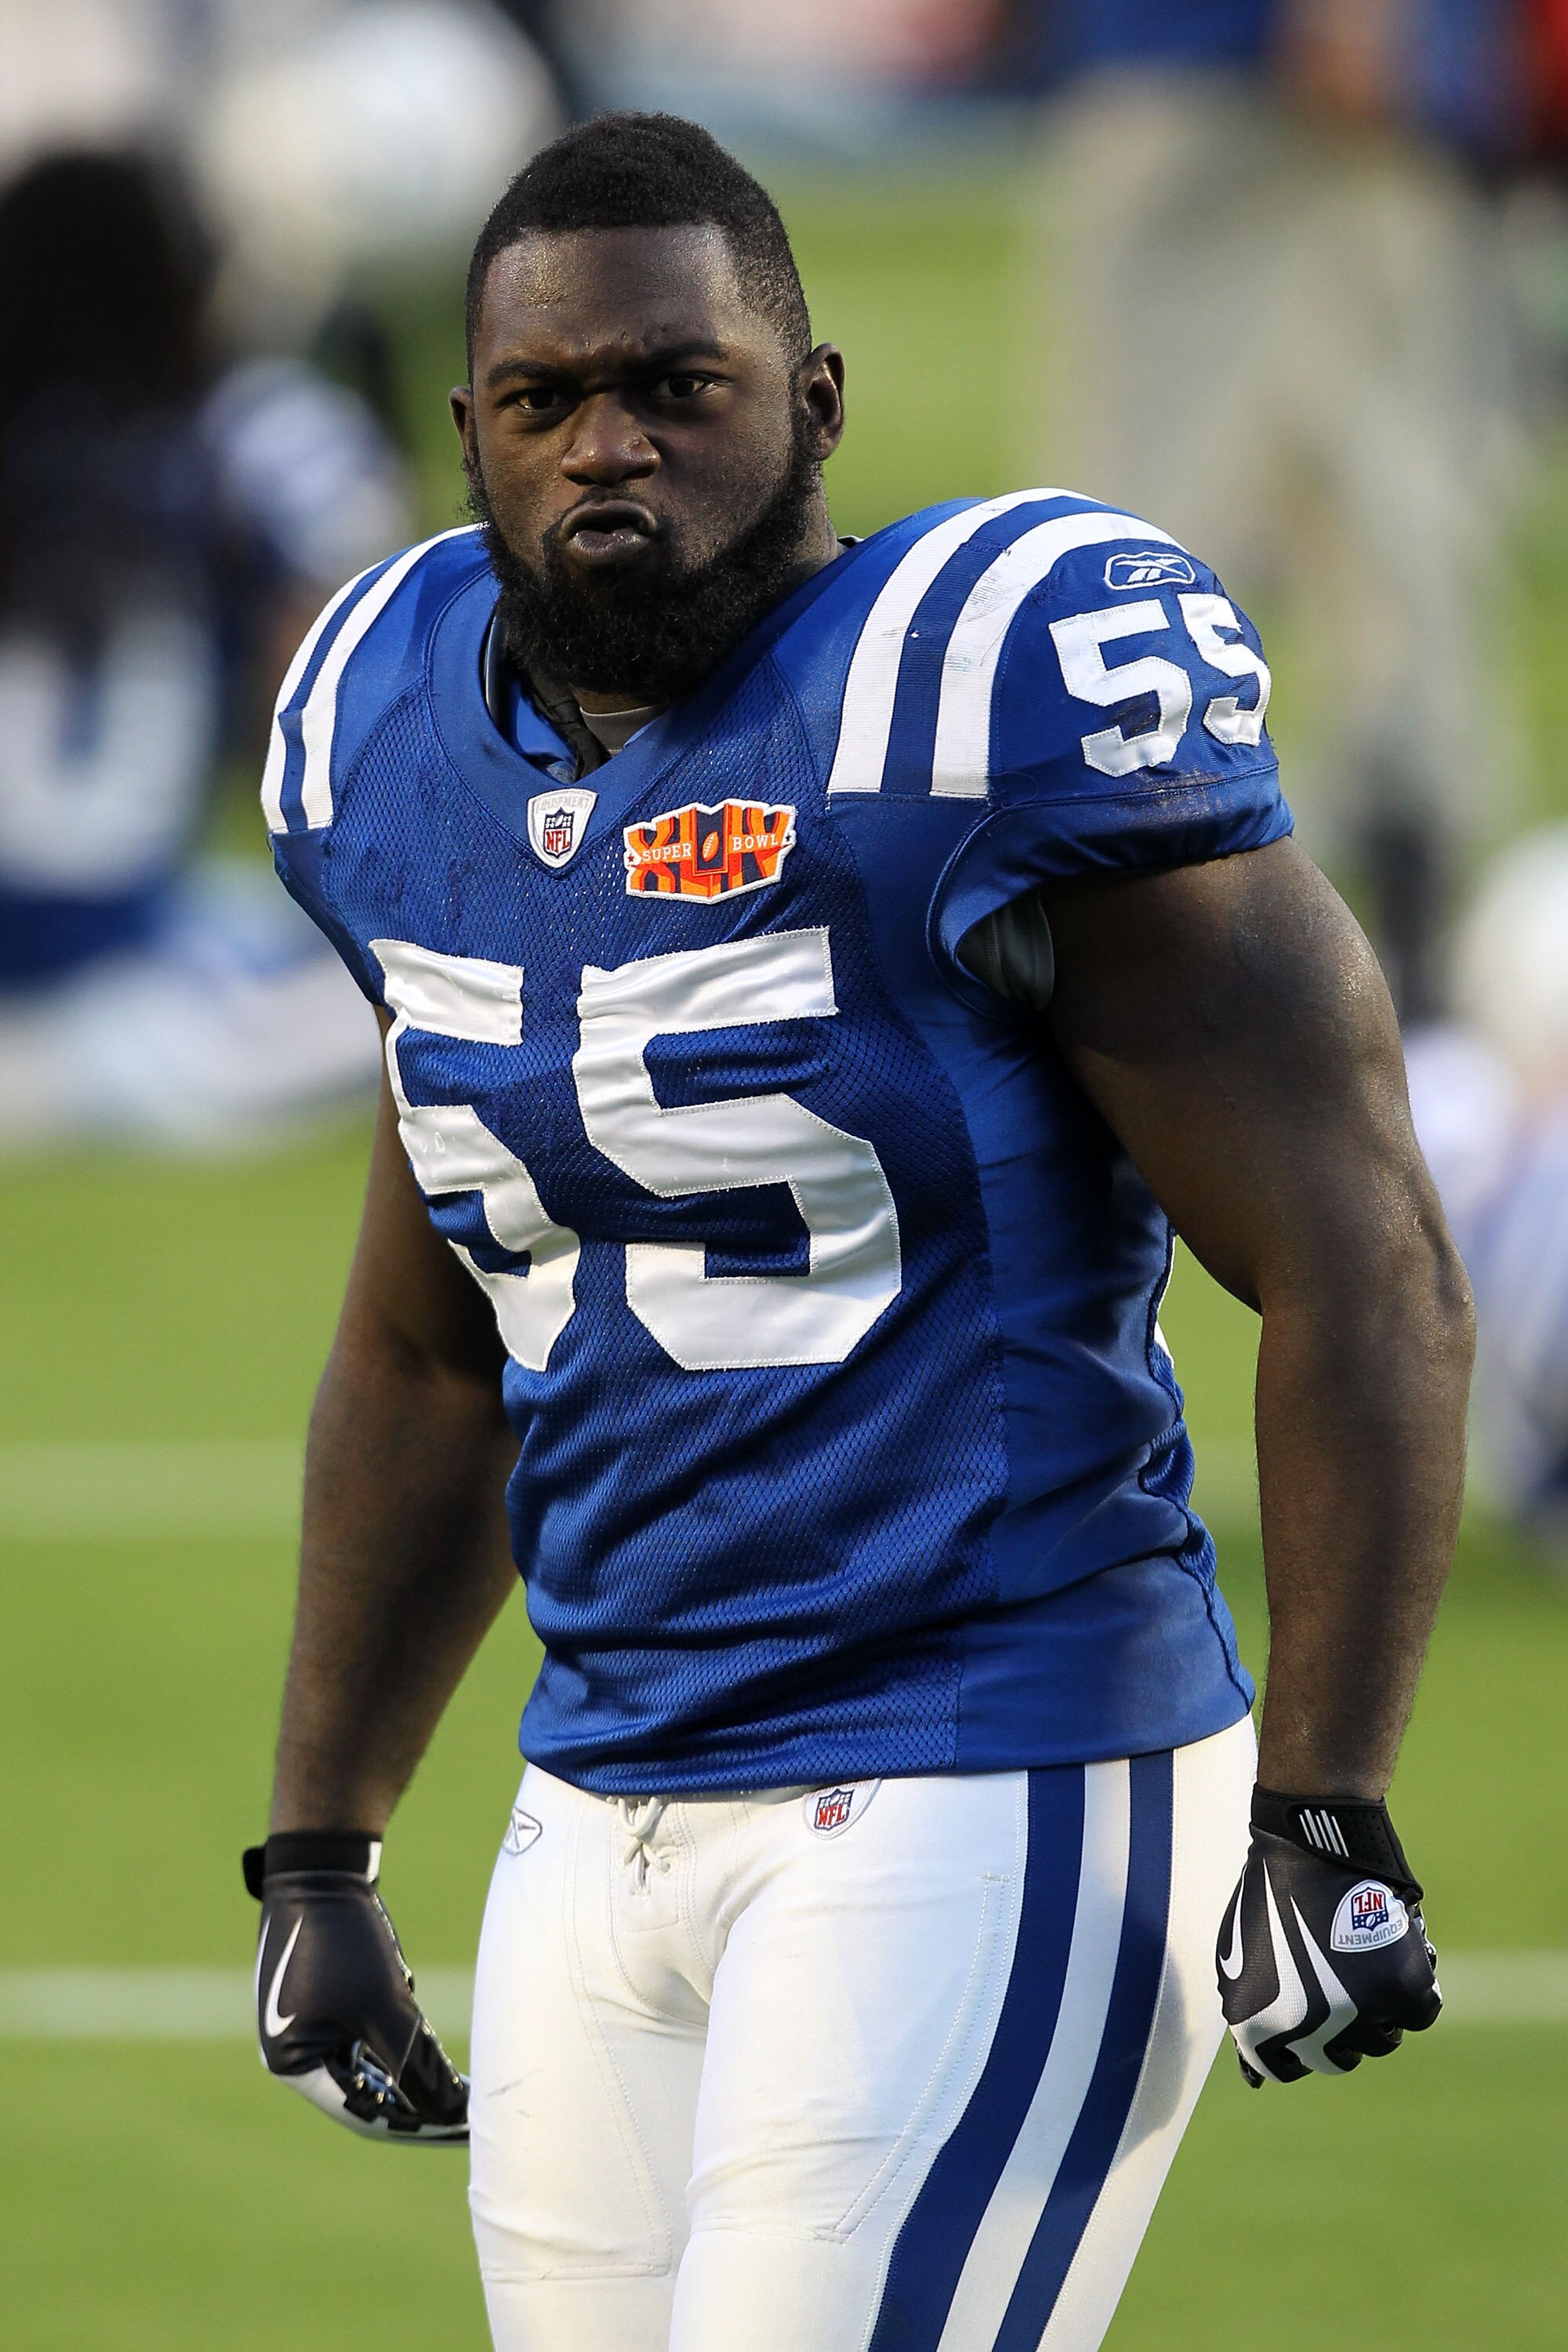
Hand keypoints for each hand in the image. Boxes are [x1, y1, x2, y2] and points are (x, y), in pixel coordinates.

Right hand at [245, 1833, 468, 2140]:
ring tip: (460, 2080)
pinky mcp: (327, 1999)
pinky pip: (368, 2036)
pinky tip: (429, 2036)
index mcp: (294, 2065)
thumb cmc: (345, 1939)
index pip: (365, 2114)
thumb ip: (415, 2064)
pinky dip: (399, 2040)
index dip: (418, 2125)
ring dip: (412, 2071)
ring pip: (371, 2064)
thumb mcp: (384, 2005)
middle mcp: (295, 2052)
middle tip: (468, 2110)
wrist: (322, 1868)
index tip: (464, 2127)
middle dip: (418, 2100)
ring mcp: (309, 2024)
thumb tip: (452, 2112)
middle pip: (368, 2093)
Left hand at [1217, 1788, 1440, 2085]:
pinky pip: (1421, 2012)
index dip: (1297, 2042)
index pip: (1285, 2069)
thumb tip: (1256, 2079)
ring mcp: (1361, 2013)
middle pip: (1338, 2060)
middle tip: (1340, 1983)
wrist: (1308, 1843)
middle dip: (1339, 2029)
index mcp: (1259, 2027)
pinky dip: (1413, 1985)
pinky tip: (1393, 1951)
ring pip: (1382, 2040)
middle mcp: (1310, 2031)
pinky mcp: (1405, 1990)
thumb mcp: (1237, 1962)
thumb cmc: (1269, 1897)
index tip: (1307, 2013)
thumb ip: (1249, 2019)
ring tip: (1361, 1958)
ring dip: (1376, 2008)